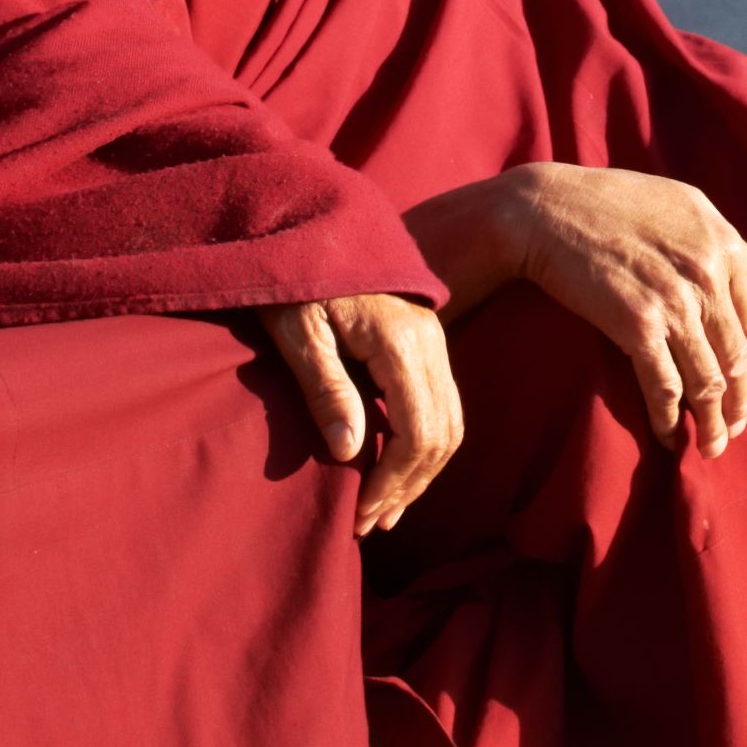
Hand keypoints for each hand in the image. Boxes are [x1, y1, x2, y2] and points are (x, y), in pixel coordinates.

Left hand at [264, 292, 462, 532]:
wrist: (314, 222)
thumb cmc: (294, 275)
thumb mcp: (297, 329)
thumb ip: (325, 388)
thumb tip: (350, 453)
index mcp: (401, 341)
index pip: (419, 431)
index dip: (393, 482)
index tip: (359, 514)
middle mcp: (432, 342)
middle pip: (444, 435)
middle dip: (409, 487)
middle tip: (368, 524)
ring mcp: (435, 340)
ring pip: (451, 424)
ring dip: (420, 473)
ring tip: (384, 511)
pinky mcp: (428, 342)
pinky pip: (441, 406)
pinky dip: (423, 446)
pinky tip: (394, 470)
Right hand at [422, 164, 746, 453]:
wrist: (546, 209)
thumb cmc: (611, 203)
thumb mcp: (686, 207)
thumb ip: (730, 250)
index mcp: (724, 245)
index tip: (743, 391)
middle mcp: (708, 275)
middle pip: (737, 358)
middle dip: (739, 404)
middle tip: (732, 431)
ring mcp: (675, 302)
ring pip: (708, 382)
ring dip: (712, 424)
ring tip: (710, 448)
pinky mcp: (637, 325)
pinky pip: (664, 387)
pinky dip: (669, 420)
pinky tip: (667, 437)